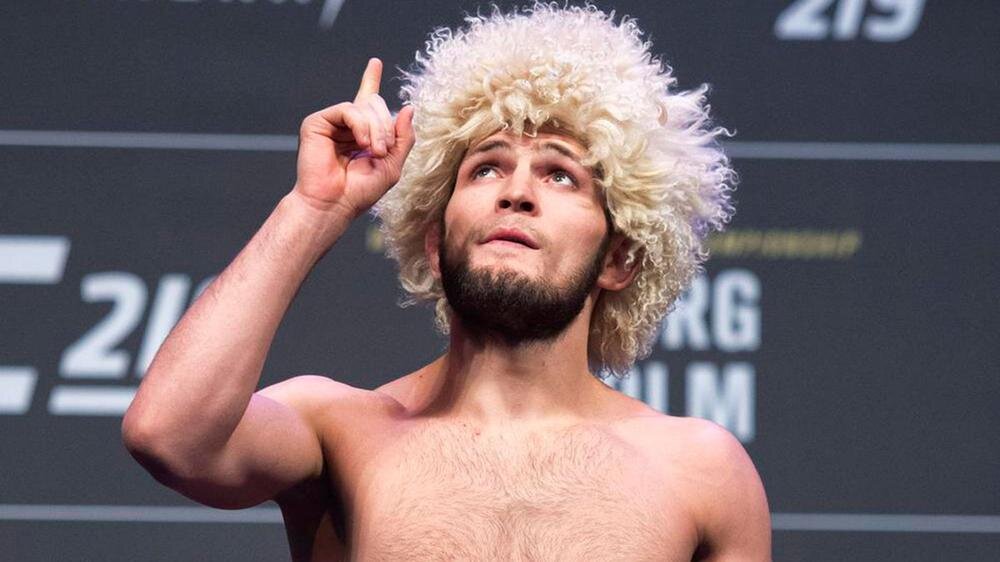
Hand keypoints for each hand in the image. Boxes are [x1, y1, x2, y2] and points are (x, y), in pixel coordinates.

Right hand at [291, 58, 415, 219]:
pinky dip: (360, 125)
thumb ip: (403, 138)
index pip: (367, 101)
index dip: (370, 80)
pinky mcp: (317, 122)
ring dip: (376, 129)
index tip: (375, 63)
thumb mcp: (393, 165)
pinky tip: (362, 143)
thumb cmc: (360, 191)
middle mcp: (346, 125)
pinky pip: (348, 109)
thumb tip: (408, 108)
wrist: (334, 204)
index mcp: (362, 133)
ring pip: (364, 106)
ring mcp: (331, 122)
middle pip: (376, 105)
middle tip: (382, 152)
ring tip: (374, 152)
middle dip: (386, 127)